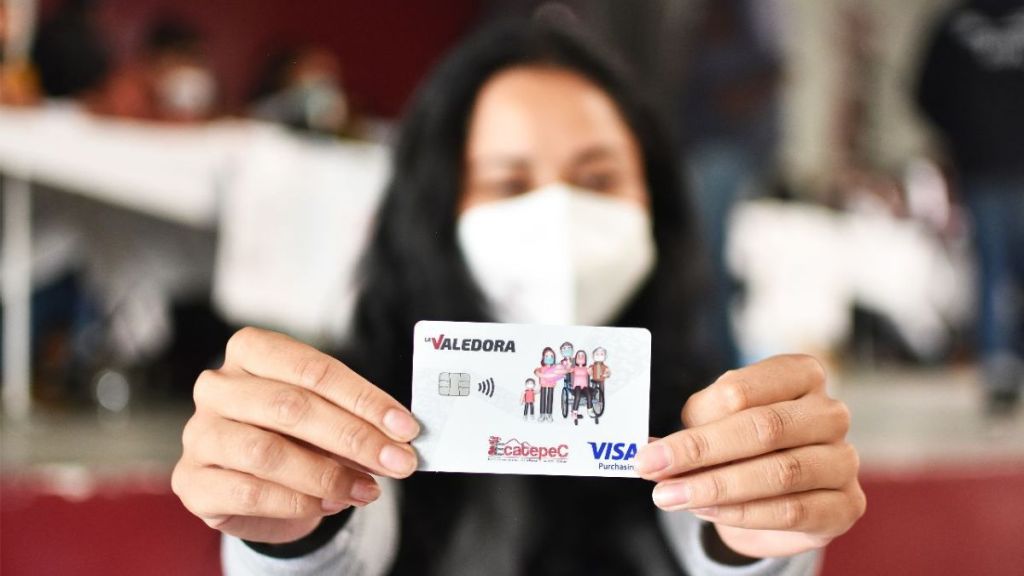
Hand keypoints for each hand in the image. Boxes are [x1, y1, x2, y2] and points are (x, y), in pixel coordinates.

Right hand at [172, 327, 420, 543]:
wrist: (257, 487)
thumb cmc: (296, 437)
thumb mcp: (327, 417)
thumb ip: (356, 420)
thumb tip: (399, 436)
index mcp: (251, 351)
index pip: (313, 369)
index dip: (364, 398)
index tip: (405, 426)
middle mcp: (217, 386)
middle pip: (291, 406)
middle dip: (354, 437)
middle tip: (398, 461)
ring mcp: (200, 433)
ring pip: (268, 452)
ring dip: (329, 474)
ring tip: (368, 488)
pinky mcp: (192, 481)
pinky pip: (249, 492)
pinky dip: (298, 501)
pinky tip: (331, 504)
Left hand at [638, 355, 864, 558]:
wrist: (780, 493)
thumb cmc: (744, 442)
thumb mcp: (715, 421)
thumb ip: (692, 428)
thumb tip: (651, 450)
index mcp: (800, 374)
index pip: (743, 390)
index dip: (694, 423)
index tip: (650, 450)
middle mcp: (829, 412)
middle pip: (763, 428)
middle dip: (701, 452)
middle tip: (654, 471)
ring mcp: (844, 459)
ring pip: (780, 472)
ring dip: (717, 488)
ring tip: (673, 496)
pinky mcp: (847, 504)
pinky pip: (793, 511)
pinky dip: (744, 514)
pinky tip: (708, 512)